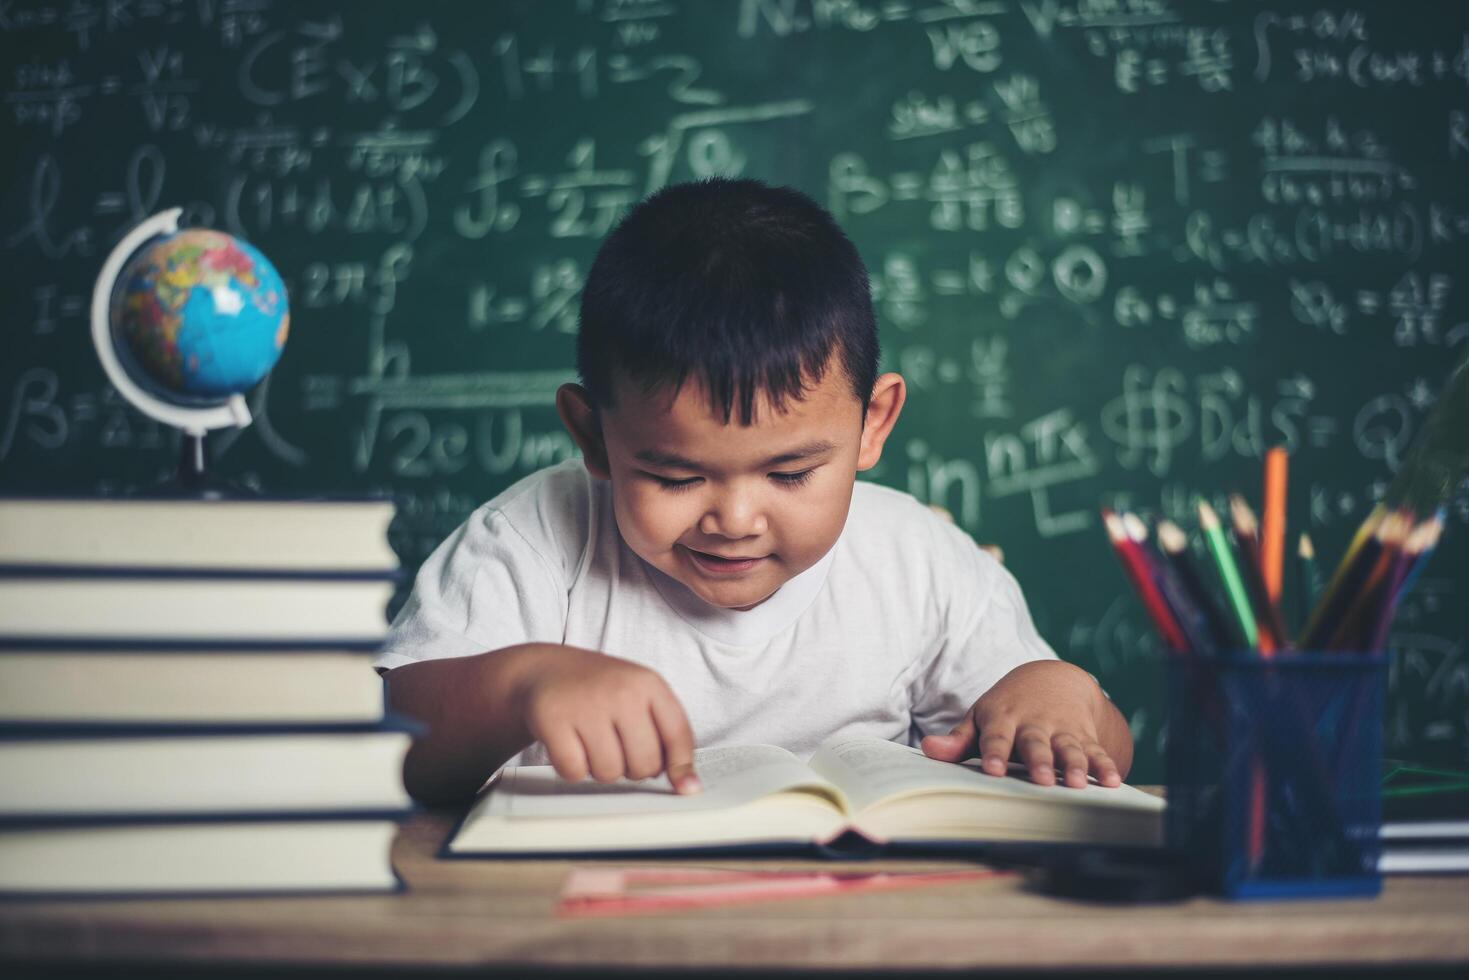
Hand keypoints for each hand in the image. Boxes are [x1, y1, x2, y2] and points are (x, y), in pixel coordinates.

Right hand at [512, 646, 701, 793]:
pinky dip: (572, 767)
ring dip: (600, 768)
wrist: (546, 669)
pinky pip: (575, 771)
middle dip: (632, 768)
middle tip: (618, 749)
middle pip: (644, 764)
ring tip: (592, 743)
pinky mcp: (553, 719)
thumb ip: (668, 736)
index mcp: (648, 683)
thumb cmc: (600, 690)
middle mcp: (621, 691)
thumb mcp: (639, 697)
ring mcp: (586, 704)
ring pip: (609, 772)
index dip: (682, 767)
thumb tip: (688, 786)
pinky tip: (570, 744)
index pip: (678, 735)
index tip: (684, 788)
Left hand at [919, 661, 1126, 788]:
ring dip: (1074, 765)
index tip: (991, 771)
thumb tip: (926, 749)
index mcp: (1003, 719)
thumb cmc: (1007, 708)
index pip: (996, 737)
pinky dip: (1105, 765)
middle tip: (1042, 780)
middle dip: (1039, 761)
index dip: (994, 753)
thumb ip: (957, 739)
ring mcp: (1062, 729)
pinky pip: (1096, 751)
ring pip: (1069, 748)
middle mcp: (1034, 723)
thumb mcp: (981, 718)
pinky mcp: (1085, 735)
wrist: (1053, 680)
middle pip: (1036, 743)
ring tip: (1076, 783)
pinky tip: (1111, 782)